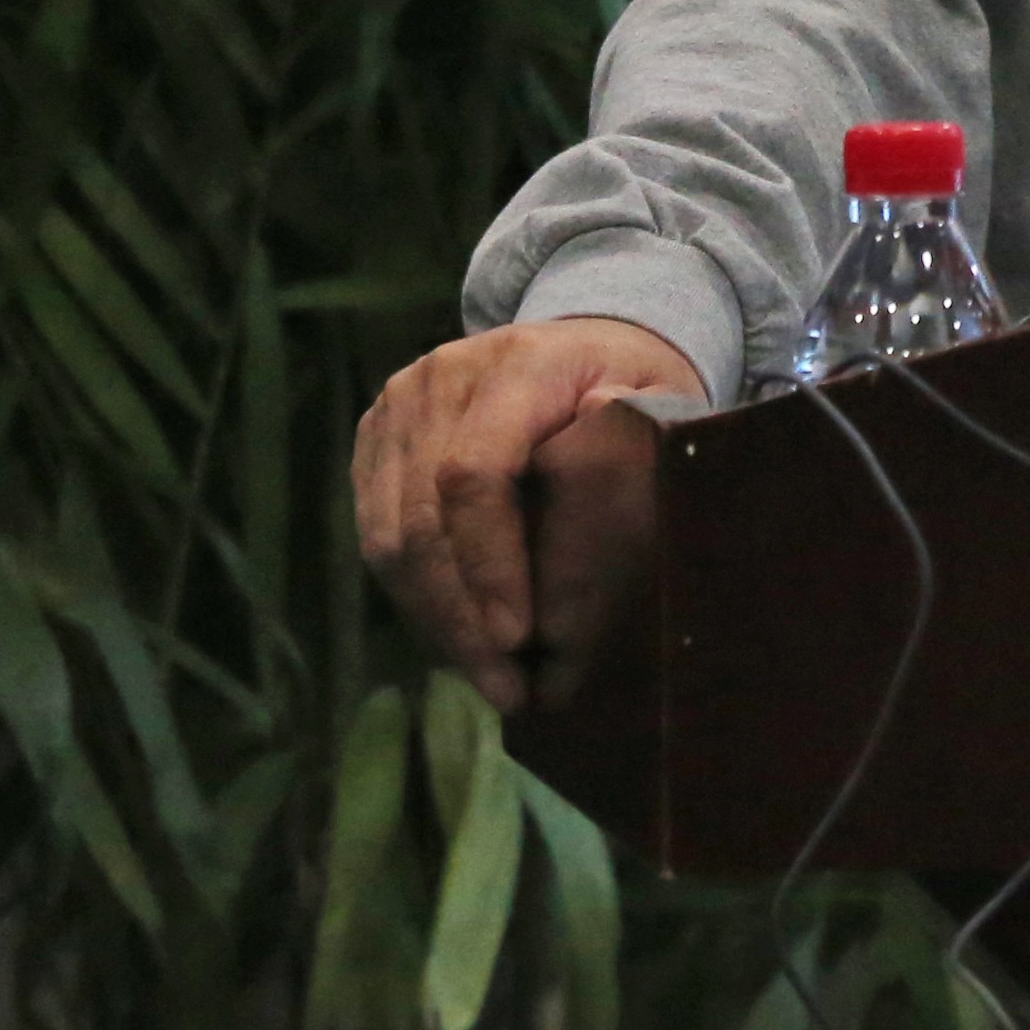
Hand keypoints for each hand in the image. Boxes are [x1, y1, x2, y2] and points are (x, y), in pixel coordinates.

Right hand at [352, 317, 701, 708]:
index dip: (489, 563)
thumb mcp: (655, 389)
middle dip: (462, 617)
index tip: (518, 636)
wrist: (576, 341)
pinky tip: (459, 638)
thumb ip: (634, 421)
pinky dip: (418, 596)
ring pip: (387, 539)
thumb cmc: (627, 378)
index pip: (473, 474)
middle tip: (507, 687)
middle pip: (422, 520)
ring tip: (487, 678)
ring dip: (436, 620)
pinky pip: (376, 537)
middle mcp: (437, 381)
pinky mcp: (374, 442)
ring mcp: (395, 410)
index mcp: (513, 365)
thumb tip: (608, 440)